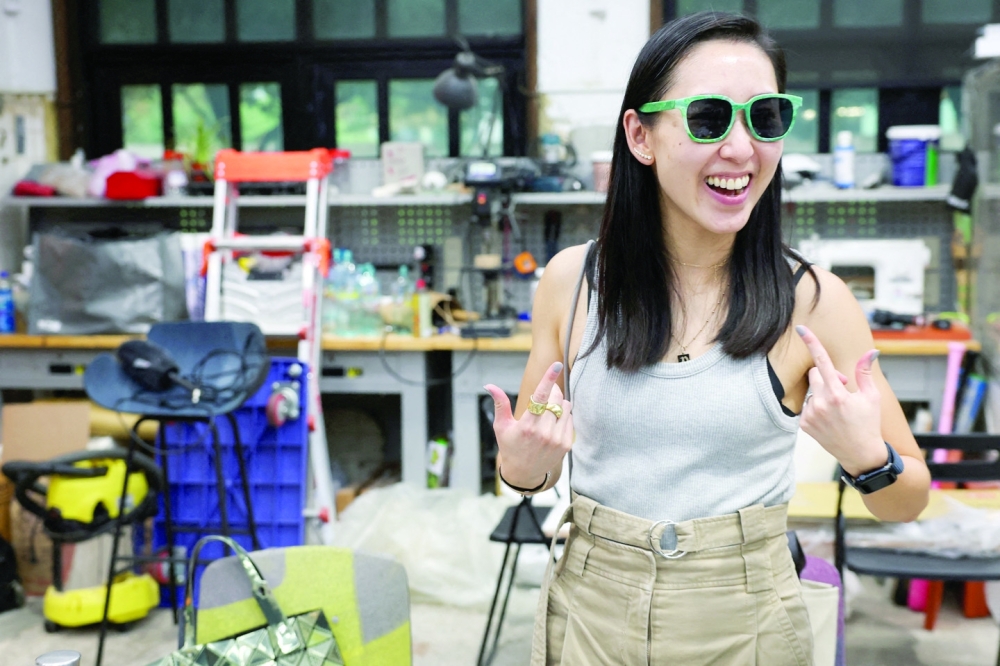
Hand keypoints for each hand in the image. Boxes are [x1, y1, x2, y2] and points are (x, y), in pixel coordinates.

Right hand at [484, 361, 573, 489]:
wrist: (524, 473)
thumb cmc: (510, 446)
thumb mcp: (501, 426)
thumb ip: (500, 404)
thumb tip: (490, 385)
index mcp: (527, 426)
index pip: (541, 397)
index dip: (549, 379)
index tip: (556, 365)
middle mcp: (544, 433)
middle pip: (556, 399)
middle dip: (552, 391)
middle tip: (545, 394)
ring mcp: (556, 439)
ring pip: (565, 407)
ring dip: (558, 403)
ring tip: (547, 412)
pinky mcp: (565, 444)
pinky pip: (570, 418)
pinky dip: (563, 415)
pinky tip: (552, 423)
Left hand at [796, 325, 886, 475]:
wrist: (860, 454)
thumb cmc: (869, 423)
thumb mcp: (872, 397)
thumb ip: (865, 372)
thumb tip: (872, 351)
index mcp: (837, 394)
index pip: (822, 362)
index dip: (812, 343)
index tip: (800, 328)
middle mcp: (820, 403)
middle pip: (815, 374)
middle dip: (827, 376)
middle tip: (843, 387)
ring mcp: (810, 414)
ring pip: (811, 390)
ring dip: (822, 392)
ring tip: (838, 408)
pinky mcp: (803, 424)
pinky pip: (806, 405)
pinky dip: (816, 406)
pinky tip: (829, 418)